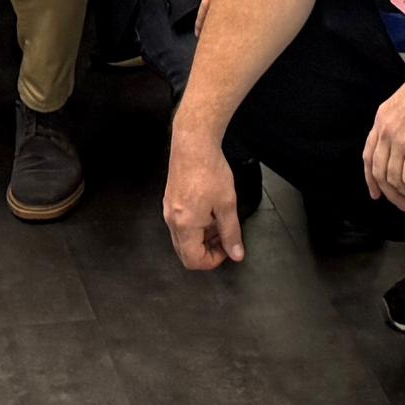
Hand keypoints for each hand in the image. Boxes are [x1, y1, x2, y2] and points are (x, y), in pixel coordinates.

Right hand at [163, 132, 247, 269]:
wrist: (193, 143)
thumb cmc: (208, 170)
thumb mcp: (227, 205)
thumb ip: (231, 233)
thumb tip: (236, 253)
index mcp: (185, 225)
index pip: (193, 260)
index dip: (213, 260)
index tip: (226, 249)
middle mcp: (172, 220)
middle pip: (185, 253)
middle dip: (206, 251)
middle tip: (223, 238)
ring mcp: (168, 210)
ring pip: (182, 239)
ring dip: (201, 238)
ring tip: (218, 222)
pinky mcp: (170, 201)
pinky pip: (180, 224)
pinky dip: (195, 226)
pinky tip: (209, 210)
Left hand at [361, 65, 404, 209]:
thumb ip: (400, 123)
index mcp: (381, 120)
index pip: (368, 156)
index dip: (371, 179)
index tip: (377, 194)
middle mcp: (386, 132)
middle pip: (380, 173)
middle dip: (391, 194)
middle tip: (404, 205)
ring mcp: (400, 141)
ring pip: (396, 179)